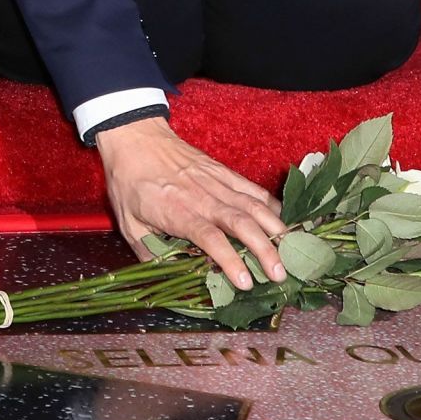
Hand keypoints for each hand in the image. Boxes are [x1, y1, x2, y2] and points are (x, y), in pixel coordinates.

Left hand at [95, 117, 286, 289]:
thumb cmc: (130, 182)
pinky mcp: (223, 171)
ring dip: (275, 229)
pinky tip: (285, 222)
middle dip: (264, 249)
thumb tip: (168, 275)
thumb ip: (149, 251)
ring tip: (292, 250)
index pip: (210, 237)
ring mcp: (216, 181)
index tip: (245, 282)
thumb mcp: (128, 222)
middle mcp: (202, 196)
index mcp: (178, 211)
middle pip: (241, 222)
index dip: (230, 260)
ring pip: (253, 205)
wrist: (136, 138)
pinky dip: (272, 205)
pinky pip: (252, 189)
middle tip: (280, 274)